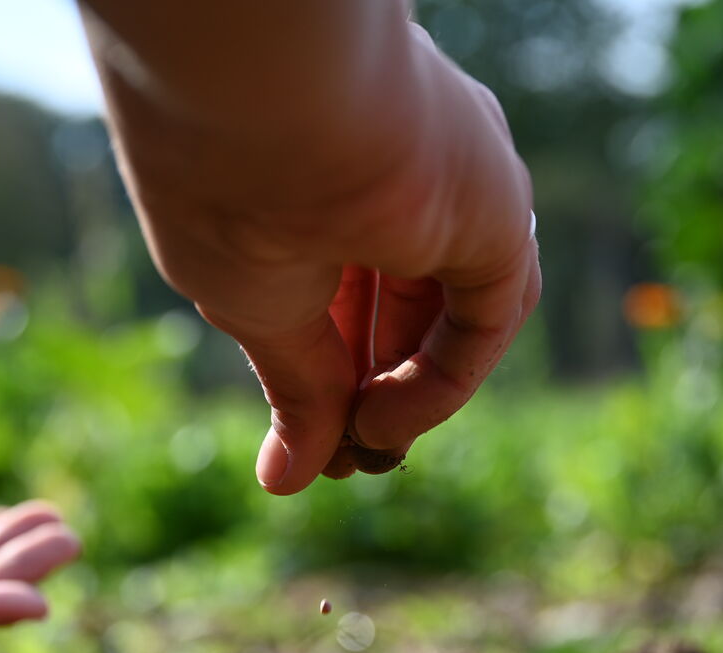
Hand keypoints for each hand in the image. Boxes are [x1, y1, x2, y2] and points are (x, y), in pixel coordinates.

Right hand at [87, 11, 540, 493]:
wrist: (260, 102)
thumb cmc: (228, 192)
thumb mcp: (254, 310)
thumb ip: (295, 389)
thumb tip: (287, 480)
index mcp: (320, 175)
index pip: (338, 286)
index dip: (322, 371)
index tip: (299, 445)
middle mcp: (394, 171)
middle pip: (398, 306)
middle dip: (366, 389)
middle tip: (338, 462)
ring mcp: (452, 186)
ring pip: (449, 311)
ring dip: (406, 392)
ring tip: (360, 448)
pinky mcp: (495, 209)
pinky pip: (488, 315)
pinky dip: (442, 380)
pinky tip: (385, 420)